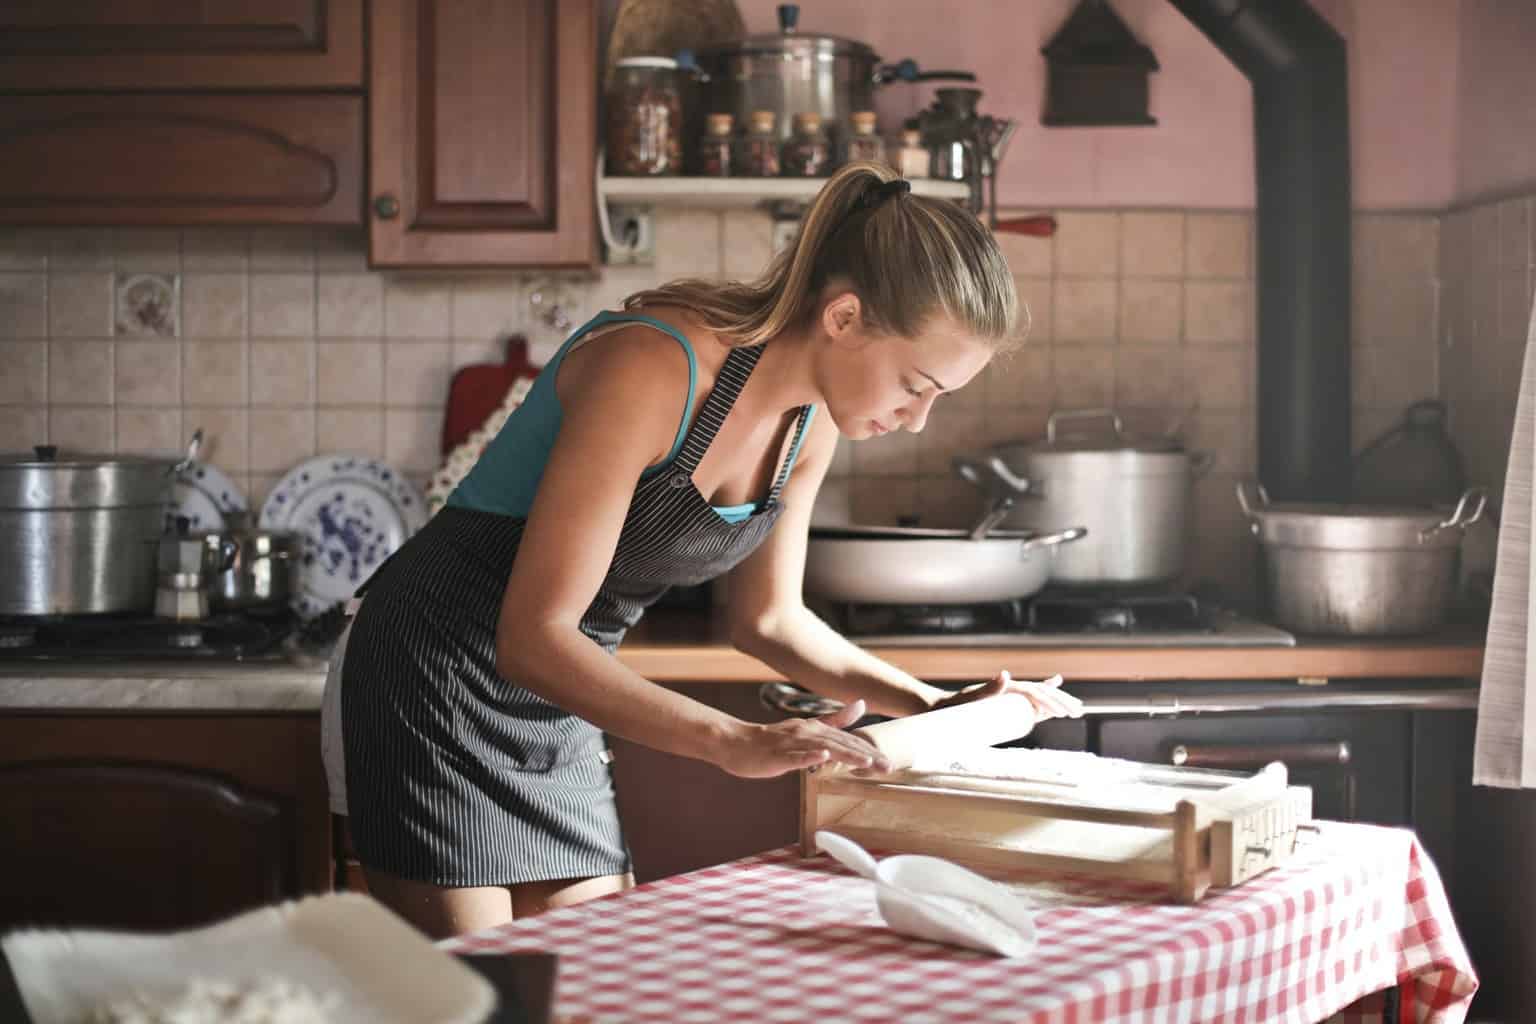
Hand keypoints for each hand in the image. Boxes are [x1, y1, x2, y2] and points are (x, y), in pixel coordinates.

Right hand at [715, 699, 893, 778]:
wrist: (736, 742)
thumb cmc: (772, 740)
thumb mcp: (807, 728)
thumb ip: (835, 719)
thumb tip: (861, 704)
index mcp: (816, 729)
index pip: (848, 740)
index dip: (869, 751)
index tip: (889, 762)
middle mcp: (807, 732)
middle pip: (841, 744)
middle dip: (866, 756)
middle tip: (888, 766)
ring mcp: (791, 743)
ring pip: (822, 748)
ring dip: (845, 754)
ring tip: (866, 762)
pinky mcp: (777, 755)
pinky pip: (794, 756)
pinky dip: (809, 756)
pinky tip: (822, 758)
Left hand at [930, 671, 1084, 721]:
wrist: (941, 706)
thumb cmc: (955, 705)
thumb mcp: (970, 698)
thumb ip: (988, 688)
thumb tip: (1006, 675)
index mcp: (1006, 688)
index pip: (1034, 693)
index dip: (1051, 701)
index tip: (1065, 712)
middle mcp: (1010, 689)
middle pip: (1041, 694)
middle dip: (1061, 701)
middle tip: (1079, 710)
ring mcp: (1009, 696)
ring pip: (1039, 698)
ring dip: (1057, 700)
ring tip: (1075, 706)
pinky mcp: (1006, 703)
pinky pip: (1028, 701)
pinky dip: (1041, 696)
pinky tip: (1053, 686)